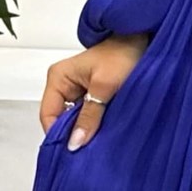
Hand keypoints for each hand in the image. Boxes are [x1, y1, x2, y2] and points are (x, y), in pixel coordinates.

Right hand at [40, 32, 148, 147]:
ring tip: (97, 142)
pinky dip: (94, 123)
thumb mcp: (104, 86)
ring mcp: (77, 89)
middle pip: (60, 118)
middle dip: (72, 134)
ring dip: (85, 129)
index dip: (58, 134)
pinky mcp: (91, 93)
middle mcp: (63, 83)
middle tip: (86, 151)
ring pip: (74, 118)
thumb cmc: (123, 54)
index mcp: (58, 77)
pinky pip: (87, 114)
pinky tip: (103, 132)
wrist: (143, 40)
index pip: (48, 115)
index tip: (72, 151)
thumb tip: (74, 143)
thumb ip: (89, 116)